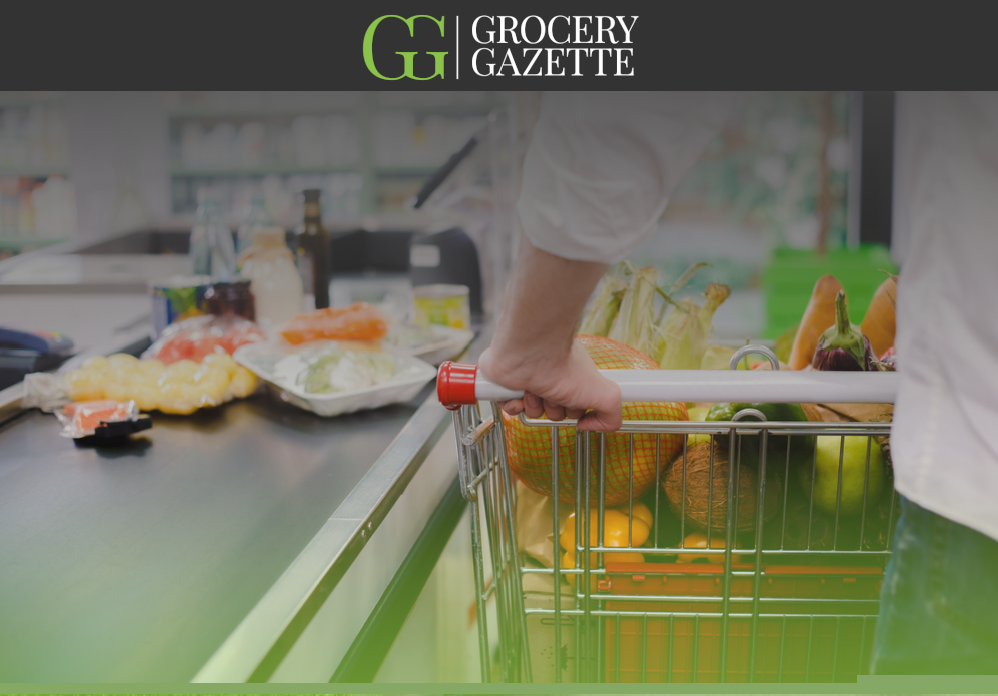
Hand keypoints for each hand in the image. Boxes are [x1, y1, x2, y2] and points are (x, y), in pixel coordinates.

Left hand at [478, 337, 621, 431]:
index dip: (575, 411)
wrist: (531, 354)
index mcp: (574, 376)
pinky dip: (514, 406)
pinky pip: (509, 407)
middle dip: (554, 410)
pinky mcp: (507, 382)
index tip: (575, 405)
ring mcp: (528, 379)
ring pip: (532, 411)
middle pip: (554, 412)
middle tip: (555, 395)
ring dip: (534, 406)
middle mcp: (552, 376)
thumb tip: (589, 426)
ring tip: (535, 390)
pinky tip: (519, 395)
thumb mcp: (606, 395)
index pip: (575, 407)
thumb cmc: (564, 367)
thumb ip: (611, 416)